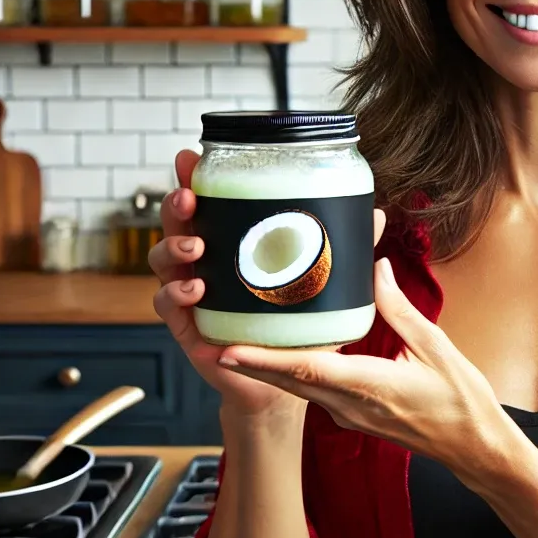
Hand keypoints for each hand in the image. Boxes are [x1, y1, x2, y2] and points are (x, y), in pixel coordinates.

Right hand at [149, 149, 386, 417]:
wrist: (284, 380)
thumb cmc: (298, 321)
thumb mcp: (321, 280)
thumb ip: (343, 247)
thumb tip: (375, 215)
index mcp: (230, 240)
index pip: (206, 202)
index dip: (191, 177)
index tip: (189, 157)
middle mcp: (205, 260)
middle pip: (176, 222)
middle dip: (177, 204)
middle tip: (189, 198)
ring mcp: (191, 291)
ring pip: (162, 259)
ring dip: (173, 247)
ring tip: (196, 248)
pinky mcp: (187, 325)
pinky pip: (165, 304)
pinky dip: (174, 294)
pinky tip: (194, 290)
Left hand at [214, 256, 513, 475]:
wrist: (473, 446)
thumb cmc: (460, 400)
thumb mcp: (435, 346)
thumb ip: (399, 308)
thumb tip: (377, 269)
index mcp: (370, 385)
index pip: (306, 371)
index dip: (264, 360)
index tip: (228, 350)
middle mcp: (350, 405)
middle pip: (289, 381)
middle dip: (250, 361)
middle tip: (214, 339)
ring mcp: (349, 416)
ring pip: (298, 388)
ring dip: (269, 368)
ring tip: (241, 340)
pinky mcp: (354, 417)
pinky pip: (315, 393)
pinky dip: (294, 374)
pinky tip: (289, 354)